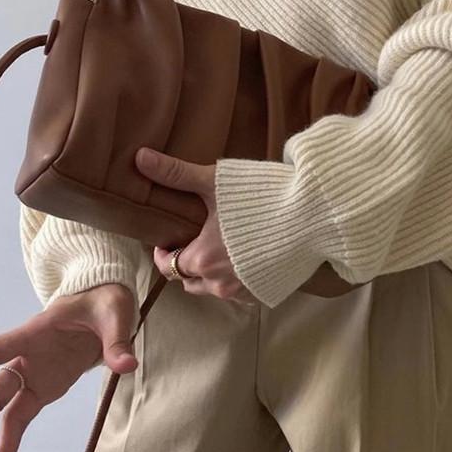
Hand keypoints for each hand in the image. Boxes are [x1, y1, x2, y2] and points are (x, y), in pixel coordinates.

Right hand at [0, 282, 137, 451]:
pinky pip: (19, 419)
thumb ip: (116, 340)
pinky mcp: (41, 391)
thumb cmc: (102, 302)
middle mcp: (24, 358)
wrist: (102, 303)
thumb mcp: (114, 313)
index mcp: (33, 335)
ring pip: (3, 413)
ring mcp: (30, 377)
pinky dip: (10, 444)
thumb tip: (126, 364)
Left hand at [137, 146, 258, 306]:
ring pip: (214, 290)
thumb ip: (175, 173)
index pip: (168, 267)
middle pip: (189, 283)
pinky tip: (242, 260)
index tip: (166, 242)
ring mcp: (243, 292)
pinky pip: (240, 293)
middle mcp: (219, 283)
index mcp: (201, 260)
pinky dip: (235, 280)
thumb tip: (139, 157)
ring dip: (209, 275)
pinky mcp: (264, 294)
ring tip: (216, 251)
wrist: (311, 216)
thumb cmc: (260, 197)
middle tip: (190, 245)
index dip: (163, 254)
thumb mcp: (214, 181)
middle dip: (185, 266)